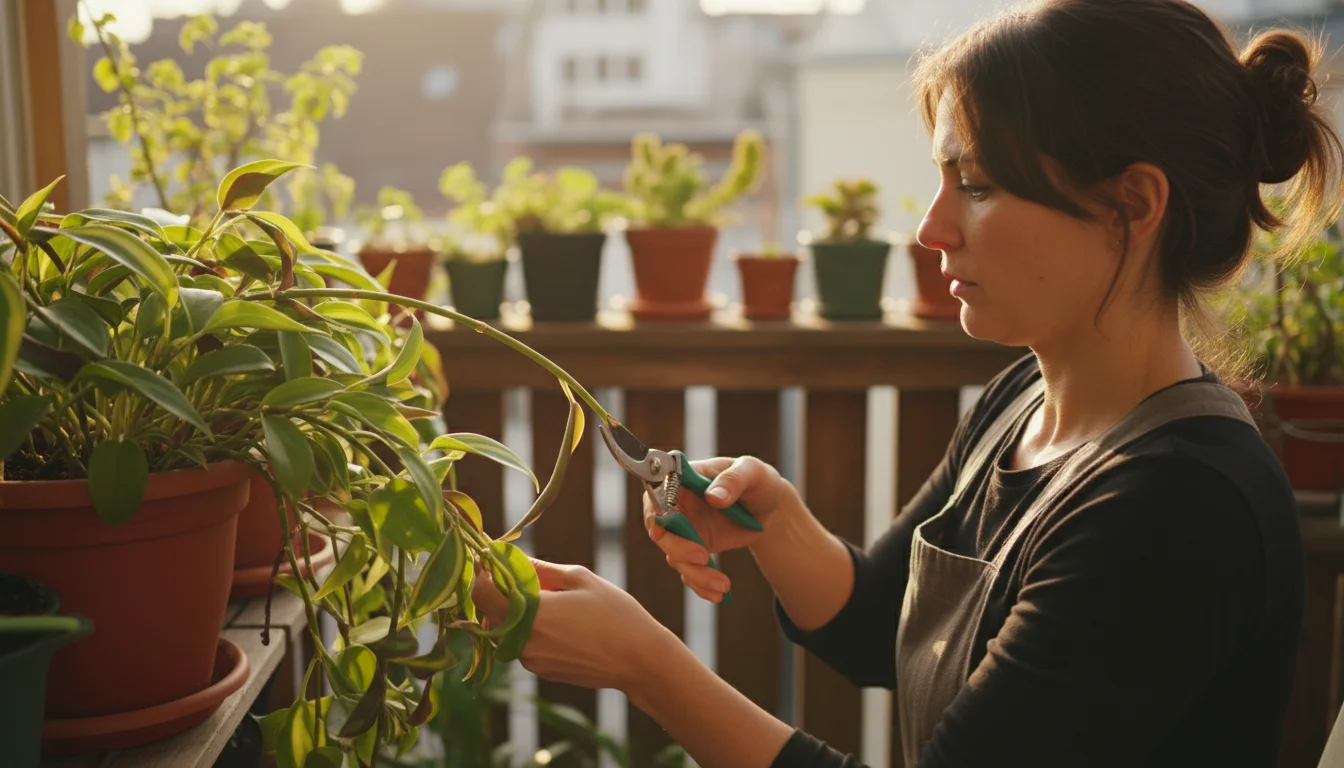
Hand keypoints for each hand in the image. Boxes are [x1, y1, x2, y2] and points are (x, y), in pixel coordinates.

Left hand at [472, 557, 674, 692]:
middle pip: (490, 612)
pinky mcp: (542, 671)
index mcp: (530, 614)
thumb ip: (540, 568)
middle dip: (501, 592)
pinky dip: (530, 630)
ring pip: (506, 629)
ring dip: (517, 612)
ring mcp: (532, 660)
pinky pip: (523, 645)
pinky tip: (562, 622)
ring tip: (552, 600)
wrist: (640, 660)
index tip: (493, 561)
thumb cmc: (615, 614)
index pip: (481, 593)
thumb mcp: (580, 579)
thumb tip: (510, 556)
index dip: (482, 573)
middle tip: (527, 577)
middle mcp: (524, 641)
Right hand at [645, 455, 792, 602]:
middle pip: (662, 531)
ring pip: (675, 557)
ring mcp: (685, 531)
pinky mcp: (695, 551)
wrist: (771, 509)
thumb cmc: (758, 481)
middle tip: (703, 558)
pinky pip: (690, 572)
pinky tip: (720, 593)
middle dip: (678, 549)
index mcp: (683, 480)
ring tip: (722, 585)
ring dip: (696, 574)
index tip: (659, 533)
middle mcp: (678, 506)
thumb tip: (713, 497)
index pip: (657, 494)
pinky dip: (702, 586)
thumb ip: (733, 479)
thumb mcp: (752, 471)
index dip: (653, 514)